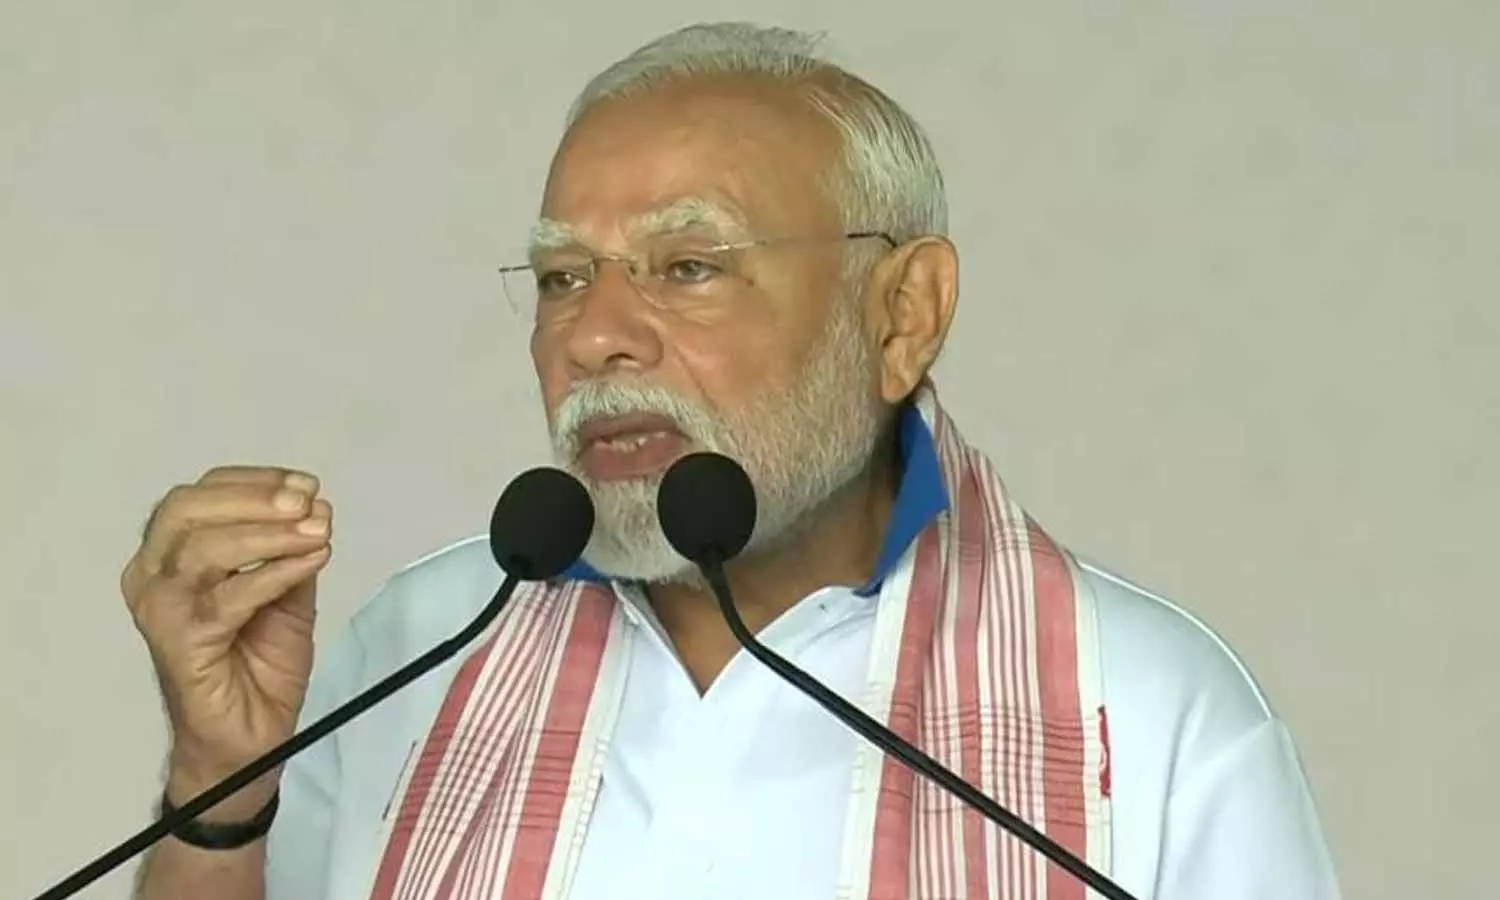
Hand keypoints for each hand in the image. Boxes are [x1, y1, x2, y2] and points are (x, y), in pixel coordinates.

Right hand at [122, 466, 332, 817]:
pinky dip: (272, 574)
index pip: (201, 495)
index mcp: (170, 554)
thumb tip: (316, 508)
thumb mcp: (287, 596)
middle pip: (188, 511)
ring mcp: (159, 610)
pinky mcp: (177, 644)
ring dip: (269, 535)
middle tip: (307, 504)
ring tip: (317, 534)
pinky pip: (226, 598)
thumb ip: (291, 552)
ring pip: (204, 550)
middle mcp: (152, 575)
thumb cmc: (258, 666)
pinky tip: (309, 563)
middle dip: (254, 499)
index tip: (307, 485)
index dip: (254, 482)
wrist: (249, 738)